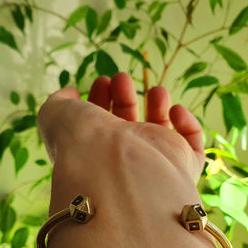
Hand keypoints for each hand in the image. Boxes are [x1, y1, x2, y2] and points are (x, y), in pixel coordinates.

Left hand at [38, 72, 204, 182]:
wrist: (116, 168)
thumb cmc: (82, 141)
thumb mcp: (55, 114)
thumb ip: (58, 101)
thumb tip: (71, 93)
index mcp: (93, 152)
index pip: (97, 126)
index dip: (97, 100)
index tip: (99, 81)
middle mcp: (122, 160)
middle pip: (125, 125)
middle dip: (122, 96)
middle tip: (119, 79)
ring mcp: (153, 165)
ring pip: (158, 132)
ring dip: (156, 104)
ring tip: (153, 90)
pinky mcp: (182, 168)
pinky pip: (193, 148)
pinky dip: (188, 125)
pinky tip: (174, 110)